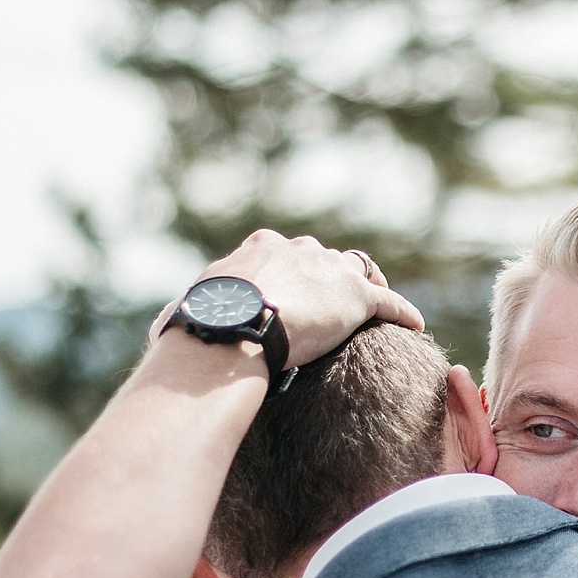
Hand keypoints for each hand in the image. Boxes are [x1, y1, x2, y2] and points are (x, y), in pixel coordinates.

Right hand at [159, 230, 424, 368]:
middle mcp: (298, 249)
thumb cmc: (203, 323)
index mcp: (259, 249)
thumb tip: (163, 328)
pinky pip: (389, 302)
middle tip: (335, 295)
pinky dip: (403, 312)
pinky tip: (415, 325)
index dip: (289, 268)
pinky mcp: (356, 297)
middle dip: (330, 272)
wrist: (234, 328)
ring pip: (359, 271)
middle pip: (323, 256)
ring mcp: (329, 270)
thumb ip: (184, 314)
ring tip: (378, 303)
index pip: (282, 251)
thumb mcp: (186, 311)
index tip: (289, 285)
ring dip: (369, 285)